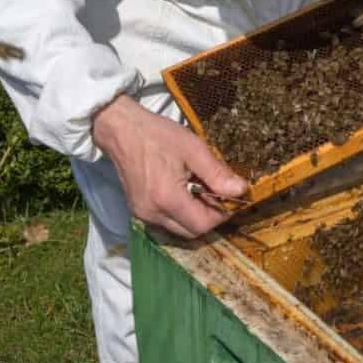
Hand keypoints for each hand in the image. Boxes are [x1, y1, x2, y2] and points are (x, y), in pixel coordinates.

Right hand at [93, 95, 247, 239]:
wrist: (122, 130)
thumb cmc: (158, 136)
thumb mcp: (194, 149)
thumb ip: (218, 174)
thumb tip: (240, 191)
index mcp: (167, 199)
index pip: (202, 225)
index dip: (221, 214)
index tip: (230, 197)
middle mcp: (152, 213)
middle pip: (190, 232)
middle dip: (209, 217)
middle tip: (216, 193)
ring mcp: (142, 214)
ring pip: (178, 230)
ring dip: (194, 216)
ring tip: (199, 189)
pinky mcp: (137, 210)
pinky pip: (165, 222)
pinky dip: (180, 213)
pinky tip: (184, 192)